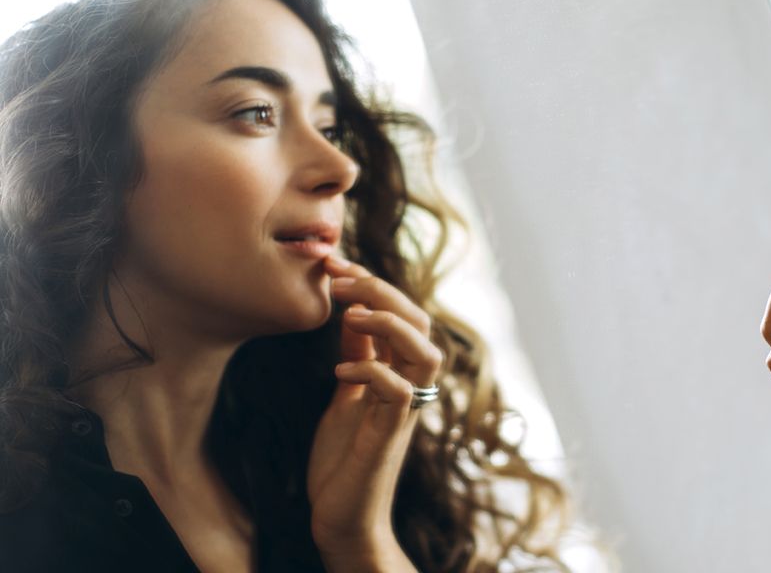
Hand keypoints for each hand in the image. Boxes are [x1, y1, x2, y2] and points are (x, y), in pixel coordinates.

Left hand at [308, 256, 441, 563]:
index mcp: (400, 371)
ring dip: (391, 325)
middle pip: (420, 323)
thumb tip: (354, 310)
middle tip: (338, 278)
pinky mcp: (389, 436)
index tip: (335, 265)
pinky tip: (339, 370)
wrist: (342, 516)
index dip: (372, 283)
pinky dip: (371, 372)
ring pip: (425, 354)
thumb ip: (358, 352)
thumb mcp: (347, 391)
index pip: (402, 312)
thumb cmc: (345, 456)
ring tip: (353, 311)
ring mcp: (403, 411)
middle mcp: (410, 387)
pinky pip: (398, 392)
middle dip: (382, 291)